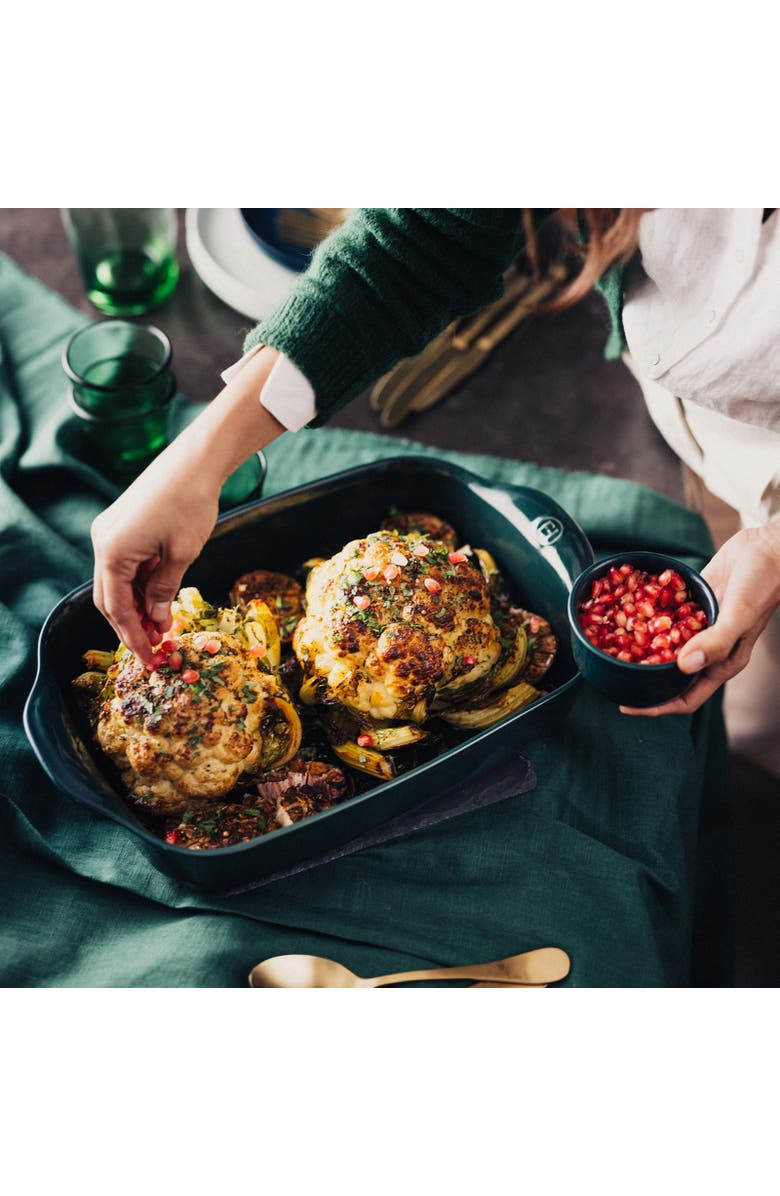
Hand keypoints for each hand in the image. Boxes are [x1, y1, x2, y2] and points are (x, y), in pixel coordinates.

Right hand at [91, 347, 283, 666]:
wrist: (195, 461)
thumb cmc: (192, 504)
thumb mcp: (182, 554)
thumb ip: (165, 590)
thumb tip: (158, 622)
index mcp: (112, 551)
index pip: (117, 608)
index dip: (134, 637)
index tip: (152, 659)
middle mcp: (102, 541)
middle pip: (109, 598)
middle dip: (131, 626)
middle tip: (155, 649)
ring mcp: (109, 531)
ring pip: (116, 582)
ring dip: (136, 607)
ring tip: (162, 629)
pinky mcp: (120, 525)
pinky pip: (124, 564)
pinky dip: (139, 585)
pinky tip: (158, 601)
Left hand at [620, 521, 779, 717]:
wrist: (769, 548)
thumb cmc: (762, 584)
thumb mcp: (739, 614)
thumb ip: (714, 641)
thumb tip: (683, 666)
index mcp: (722, 663)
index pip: (686, 698)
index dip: (657, 707)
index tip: (627, 705)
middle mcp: (708, 650)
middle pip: (670, 677)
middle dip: (642, 679)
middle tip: (612, 673)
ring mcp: (699, 628)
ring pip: (665, 647)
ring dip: (641, 646)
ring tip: (612, 643)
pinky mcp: (693, 607)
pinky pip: (666, 618)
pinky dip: (648, 617)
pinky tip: (627, 610)